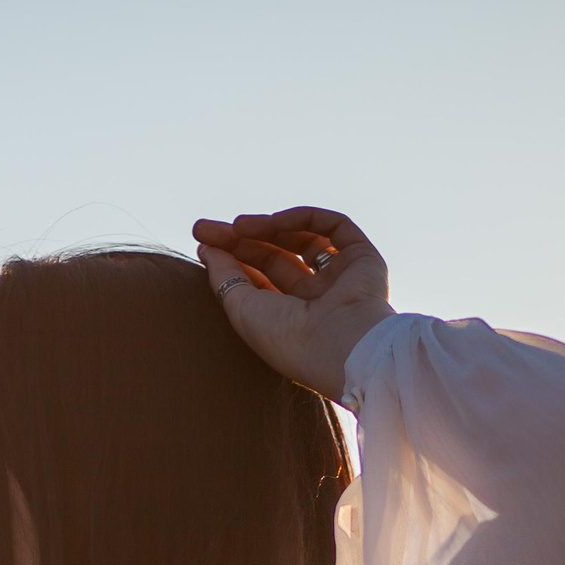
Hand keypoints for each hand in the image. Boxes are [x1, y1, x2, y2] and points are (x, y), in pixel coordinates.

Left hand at [191, 207, 394, 400]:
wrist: (340, 346)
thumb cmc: (289, 340)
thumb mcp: (242, 310)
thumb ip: (224, 277)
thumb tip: (207, 249)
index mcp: (292, 319)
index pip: (258, 278)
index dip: (230, 256)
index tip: (201, 239)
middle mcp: (318, 298)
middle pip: (275, 256)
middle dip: (241, 238)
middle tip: (205, 227)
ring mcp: (341, 277)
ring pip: (301, 238)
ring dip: (266, 227)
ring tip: (237, 226)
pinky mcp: (363, 258)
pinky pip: (332, 226)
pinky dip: (302, 218)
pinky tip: (274, 222)